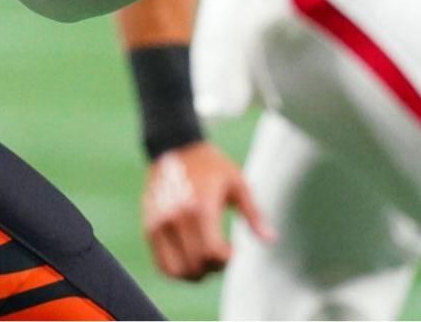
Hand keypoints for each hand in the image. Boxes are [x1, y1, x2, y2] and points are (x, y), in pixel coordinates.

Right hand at [142, 141, 274, 281]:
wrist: (174, 146)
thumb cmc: (211, 165)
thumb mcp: (238, 183)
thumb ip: (253, 213)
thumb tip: (270, 239)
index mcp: (200, 207)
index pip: (211, 253)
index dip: (226, 260)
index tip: (232, 249)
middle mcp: (176, 217)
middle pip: (195, 266)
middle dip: (213, 268)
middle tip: (220, 254)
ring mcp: (159, 222)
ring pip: (176, 271)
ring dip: (194, 274)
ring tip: (204, 259)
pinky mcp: (149, 225)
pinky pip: (161, 263)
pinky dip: (176, 270)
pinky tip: (189, 258)